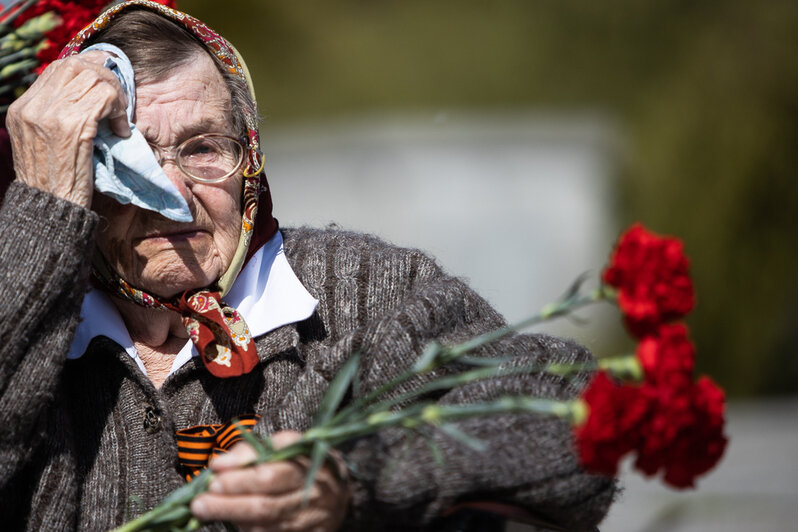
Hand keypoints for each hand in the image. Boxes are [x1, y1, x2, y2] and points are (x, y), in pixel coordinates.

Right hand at [5, 51, 128, 207]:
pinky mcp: (70, 126)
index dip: (89, 70)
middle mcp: (31, 107)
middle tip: (120, 100)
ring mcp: (48, 115)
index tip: (108, 86)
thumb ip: (57, 117)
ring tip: (120, 118)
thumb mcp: (45, 143)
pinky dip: (119, 110)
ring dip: (115, 94)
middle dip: (105, 77)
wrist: (51, 209)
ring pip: (92, 77)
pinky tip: (121, 130)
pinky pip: (104, 98)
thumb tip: (88, 95)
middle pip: (75, 66)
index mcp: (22, 109)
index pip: (58, 69)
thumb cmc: (56, 183)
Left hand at [191, 431, 350, 531]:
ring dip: (233, 519)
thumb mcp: (286, 444)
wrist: (339, 492)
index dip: (240, 477)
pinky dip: (249, 530)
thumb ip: (253, 450)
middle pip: (266, 506)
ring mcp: (311, 522)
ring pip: (267, 526)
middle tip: (200, 502)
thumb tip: (219, 464)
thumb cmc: (304, 463)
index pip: (272, 476)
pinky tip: (233, 522)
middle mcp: (313, 496)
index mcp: (310, 465)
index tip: (214, 473)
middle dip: (229, 504)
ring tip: (206, 510)